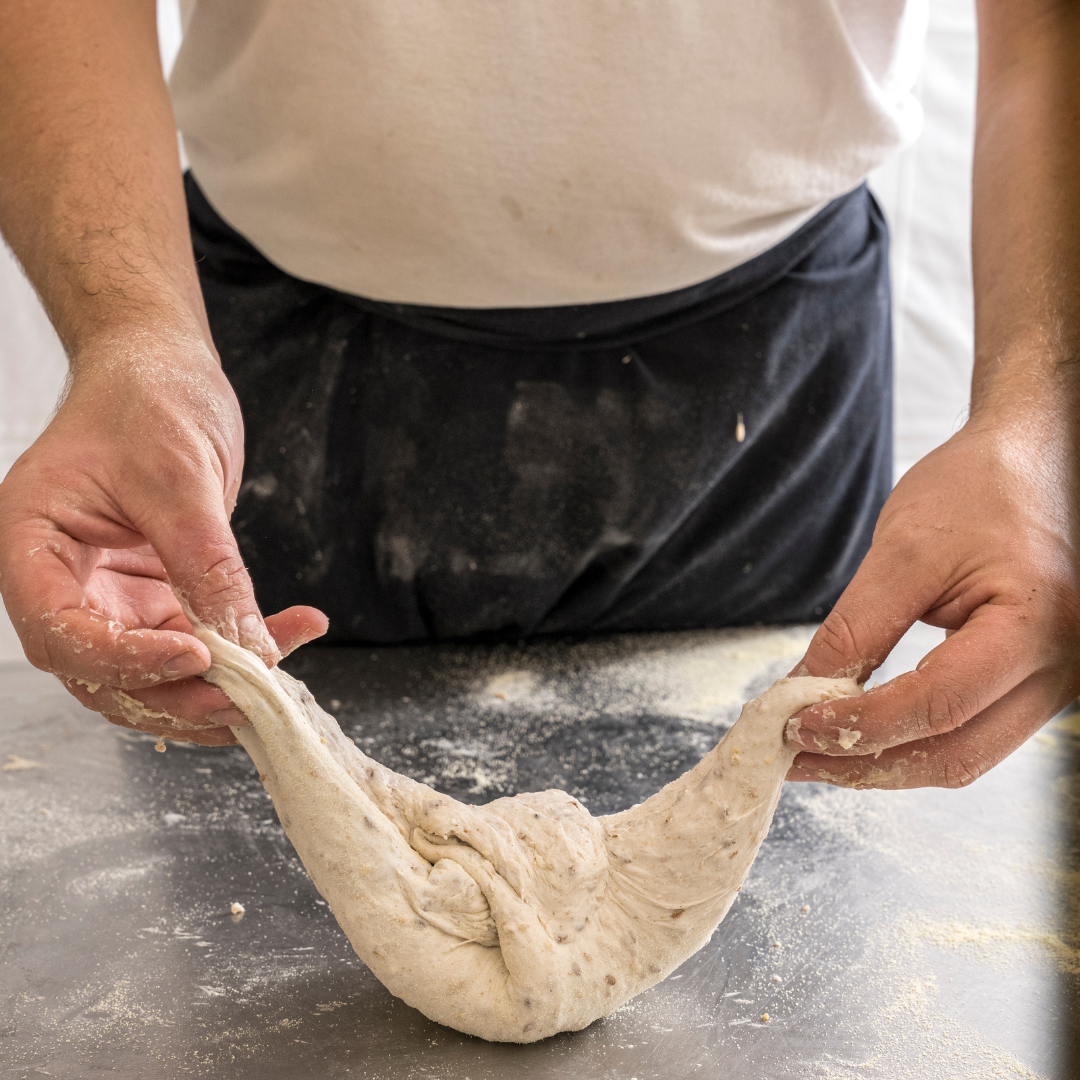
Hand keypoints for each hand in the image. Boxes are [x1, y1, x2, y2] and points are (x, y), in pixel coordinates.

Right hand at [0, 332, 326, 745]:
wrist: (161, 369)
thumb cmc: (146, 399)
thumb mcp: (179, 477)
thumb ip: (205, 563)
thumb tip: (244, 644)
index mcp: (32, 544)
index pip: (59, 631)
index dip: (122, 660)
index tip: (192, 654)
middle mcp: (65, 581)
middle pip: (104, 672)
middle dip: (177, 692)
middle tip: (246, 693)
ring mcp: (111, 595)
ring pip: (152, 672)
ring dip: (216, 684)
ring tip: (280, 671)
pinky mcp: (156, 597)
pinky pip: (195, 642)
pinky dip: (243, 648)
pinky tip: (294, 630)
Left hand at [784, 416, 1079, 788]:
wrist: (1035, 460)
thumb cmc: (979, 489)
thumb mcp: (904, 549)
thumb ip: (855, 627)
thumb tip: (800, 693)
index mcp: (1035, 626)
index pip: (937, 704)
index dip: (860, 724)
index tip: (796, 726)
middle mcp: (1061, 668)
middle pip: (956, 753)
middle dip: (867, 763)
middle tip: (796, 756)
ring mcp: (1054, 682)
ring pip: (964, 756)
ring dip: (886, 762)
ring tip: (817, 751)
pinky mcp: (1033, 683)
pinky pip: (971, 733)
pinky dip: (911, 740)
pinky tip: (861, 732)